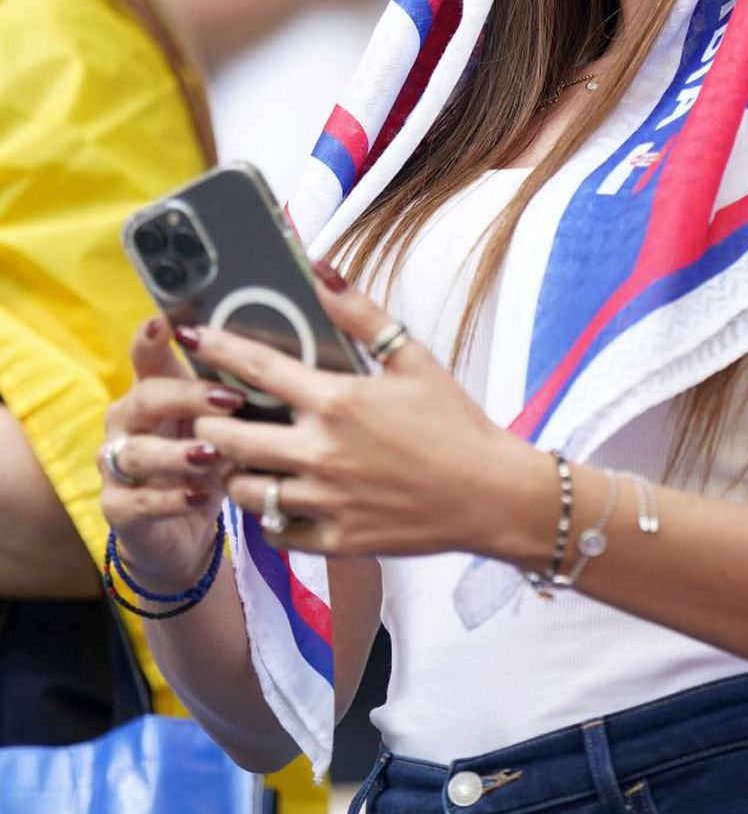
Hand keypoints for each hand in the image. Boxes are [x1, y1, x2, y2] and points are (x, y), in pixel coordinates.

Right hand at [99, 318, 244, 586]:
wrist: (177, 529)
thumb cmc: (204, 462)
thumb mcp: (221, 427)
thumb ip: (235, 399)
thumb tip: (281, 371)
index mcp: (152, 393)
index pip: (146, 358)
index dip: (151, 339)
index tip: (165, 322)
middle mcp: (127, 423)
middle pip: (145, 399)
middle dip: (187, 397)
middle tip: (230, 400)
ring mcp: (116, 465)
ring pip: (137, 452)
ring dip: (177, 452)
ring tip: (212, 454)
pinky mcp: (117, 507)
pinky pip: (138, 500)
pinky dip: (170, 499)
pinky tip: (199, 496)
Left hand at [189, 275, 553, 560]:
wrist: (491, 495)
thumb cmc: (456, 424)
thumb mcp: (413, 360)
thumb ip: (361, 316)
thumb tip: (323, 272)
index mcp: (337, 401)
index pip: (256, 367)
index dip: (216, 348)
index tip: (190, 338)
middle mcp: (321, 452)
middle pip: (230, 436)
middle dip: (211, 421)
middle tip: (213, 412)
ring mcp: (324, 501)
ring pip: (244, 490)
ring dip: (235, 471)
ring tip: (244, 458)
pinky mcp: (335, 540)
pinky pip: (275, 532)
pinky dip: (269, 515)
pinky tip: (279, 498)